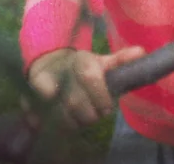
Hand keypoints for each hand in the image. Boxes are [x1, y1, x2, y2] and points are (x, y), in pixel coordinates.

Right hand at [26, 46, 145, 128]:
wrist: (53, 63)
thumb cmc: (85, 68)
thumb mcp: (104, 63)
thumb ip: (121, 60)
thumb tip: (141, 52)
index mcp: (84, 60)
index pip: (90, 76)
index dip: (100, 96)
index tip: (106, 109)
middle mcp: (64, 68)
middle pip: (76, 101)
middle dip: (89, 114)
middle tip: (96, 115)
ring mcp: (47, 80)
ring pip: (60, 112)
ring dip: (73, 121)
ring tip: (81, 119)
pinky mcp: (32, 91)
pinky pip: (38, 112)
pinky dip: (45, 119)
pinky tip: (55, 120)